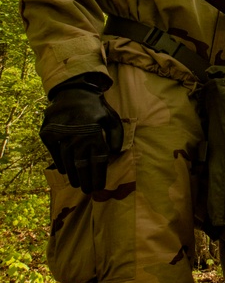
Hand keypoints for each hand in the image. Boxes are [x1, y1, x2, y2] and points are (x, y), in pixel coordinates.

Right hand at [40, 73, 123, 193]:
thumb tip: (115, 153)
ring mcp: (61, 137)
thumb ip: (117, 136)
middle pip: (82, 166)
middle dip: (86, 181)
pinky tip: (66, 171)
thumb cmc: (96, 107)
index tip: (100, 186)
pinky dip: (60, 163)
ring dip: (73, 175)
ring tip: (78, 183)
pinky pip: (55, 154)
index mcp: (94, 135)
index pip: (98, 162)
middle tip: (89, 190)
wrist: (73, 92)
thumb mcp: (112, 118)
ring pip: (68, 162)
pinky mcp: (48, 135)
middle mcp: (77, 138)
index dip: (99, 176)